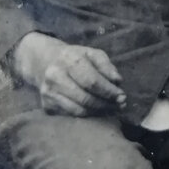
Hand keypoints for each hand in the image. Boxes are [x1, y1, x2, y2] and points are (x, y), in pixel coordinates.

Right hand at [10, 32, 126, 117]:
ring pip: (79, 110)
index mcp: (69, 60)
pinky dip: (88, 114)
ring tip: (112, 109)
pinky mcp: (47, 105)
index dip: (109, 91)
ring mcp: (49, 93)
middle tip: (120, 105)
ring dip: (99, 112)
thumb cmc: (75, 57)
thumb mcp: (92, 54)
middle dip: (106, 104)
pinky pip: (72, 114)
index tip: (122, 96)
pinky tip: (98, 110)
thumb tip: (118, 81)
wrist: (45, 62)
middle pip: (85, 98)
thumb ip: (106, 66)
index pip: (92, 81)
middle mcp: (55, 76)